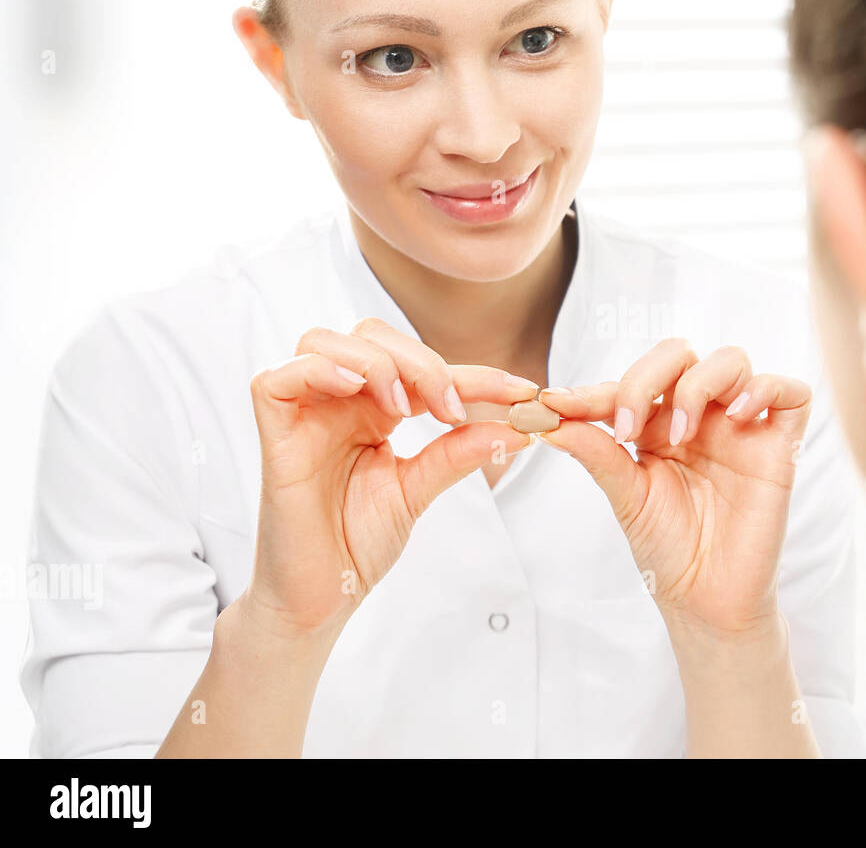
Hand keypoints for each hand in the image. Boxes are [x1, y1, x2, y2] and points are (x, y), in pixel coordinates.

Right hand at [246, 316, 538, 636]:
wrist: (318, 599)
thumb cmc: (356, 545)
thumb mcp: (418, 490)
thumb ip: (458, 453)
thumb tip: (517, 428)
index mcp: (370, 411)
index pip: (421, 368)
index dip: (474, 373)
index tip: (522, 391)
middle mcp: (335, 403)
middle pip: (371, 335)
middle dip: (421, 360)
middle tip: (451, 410)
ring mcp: (302, 415)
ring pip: (324, 341)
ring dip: (375, 361)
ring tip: (404, 408)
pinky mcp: (274, 436)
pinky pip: (277, 378)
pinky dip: (318, 370)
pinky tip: (355, 390)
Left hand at [537, 339, 811, 640]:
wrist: (706, 601)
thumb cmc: (668, 550)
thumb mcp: (625, 496)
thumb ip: (595, 452)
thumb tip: (548, 417)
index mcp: (659, 426)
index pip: (632, 383)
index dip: (595, 390)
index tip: (558, 406)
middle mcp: (700, 418)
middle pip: (680, 354)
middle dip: (648, 377)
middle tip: (630, 427)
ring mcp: (741, 429)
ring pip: (732, 361)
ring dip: (700, 385)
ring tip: (683, 434)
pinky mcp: (780, 447)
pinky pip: (791, 394)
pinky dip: (766, 389)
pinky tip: (737, 417)